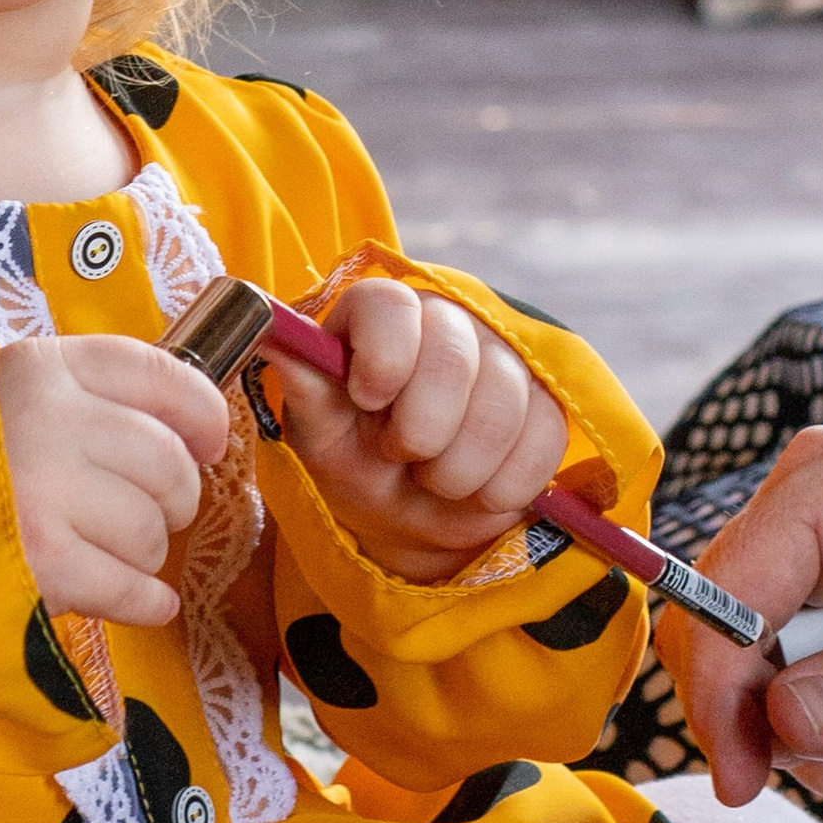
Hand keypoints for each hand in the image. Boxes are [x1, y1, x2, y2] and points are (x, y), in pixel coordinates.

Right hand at [0, 335, 228, 626]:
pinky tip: (145, 602)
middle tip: (152, 514)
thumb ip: (63, 396)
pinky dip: (147, 600)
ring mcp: (47, 496)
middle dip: (174, 496)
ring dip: (145, 552)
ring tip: (111, 556)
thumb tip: (163, 429)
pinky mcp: (42, 567)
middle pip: (168, 461)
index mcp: (40, 367)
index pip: (160, 375)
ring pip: (152, 529)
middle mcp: (52, 422)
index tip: (210, 441)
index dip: (201, 412)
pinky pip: (131, 587)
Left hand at [268, 277, 566, 583]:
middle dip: (422, 432)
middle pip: (452, 357)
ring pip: (502, 406)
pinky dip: (502, 485)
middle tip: (401, 456)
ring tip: (434, 480)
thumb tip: (274, 341)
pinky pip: (543, 441)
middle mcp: (446, 322)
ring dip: (458, 470)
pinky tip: (477, 489)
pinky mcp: (548, 404)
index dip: (385, 357)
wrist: (416, 517)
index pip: (391, 304)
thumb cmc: (359, 465)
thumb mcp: (323, 440)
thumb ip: (309, 392)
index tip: (369, 401)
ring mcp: (504, 360)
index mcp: (380, 318)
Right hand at [667, 407, 822, 805]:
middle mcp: (802, 503)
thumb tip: (783, 726)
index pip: (721, 602)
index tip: (745, 782)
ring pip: (752, 663)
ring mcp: (814, 540)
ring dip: (806, 729)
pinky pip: (793, 663)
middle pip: (720, 635)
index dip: (717, 700)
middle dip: (769, 721)